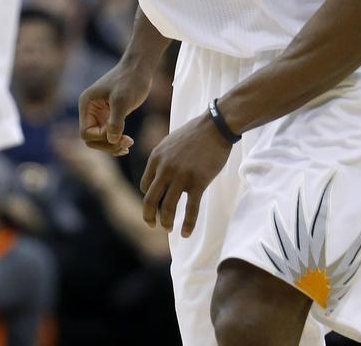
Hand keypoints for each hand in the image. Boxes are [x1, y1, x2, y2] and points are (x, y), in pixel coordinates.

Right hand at [79, 61, 152, 155]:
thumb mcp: (122, 100)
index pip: (86, 132)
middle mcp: (90, 110)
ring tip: (128, 143)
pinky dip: (116, 140)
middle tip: (126, 144)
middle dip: (108, 144)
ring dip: (113, 144)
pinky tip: (127, 143)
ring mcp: (99, 113)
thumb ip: (115, 121)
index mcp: (87, 104)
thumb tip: (112, 140)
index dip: (102, 137)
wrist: (140, 68)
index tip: (119, 132)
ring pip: (100, 138)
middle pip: (91, 138)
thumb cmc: (130, 80)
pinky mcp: (110, 114)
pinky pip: (108, 133)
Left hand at [140, 111, 232, 237]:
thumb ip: (162, 159)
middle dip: (149, 216)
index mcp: (156, 158)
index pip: (145, 185)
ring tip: (168, 229)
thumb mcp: (170, 142)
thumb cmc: (194, 133)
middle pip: (150, 200)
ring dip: (166, 222)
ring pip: (167, 207)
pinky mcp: (198, 182)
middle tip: (152, 225)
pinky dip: (187, 224)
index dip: (149, 197)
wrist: (215, 126)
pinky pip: (190, 209)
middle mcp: (165, 168)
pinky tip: (185, 233)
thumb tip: (158, 176)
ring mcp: (181, 176)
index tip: (156, 204)